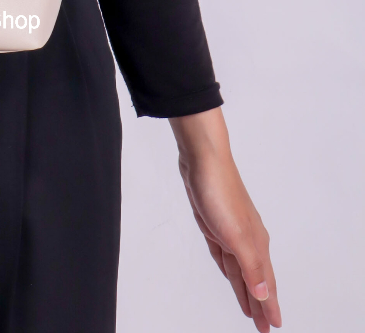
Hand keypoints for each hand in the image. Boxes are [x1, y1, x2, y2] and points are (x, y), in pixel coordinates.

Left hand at [170, 109, 280, 330]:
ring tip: (249, 307)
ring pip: (239, 267)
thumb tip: (265, 293)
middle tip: (264, 326)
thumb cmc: (219, 192)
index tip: (274, 326)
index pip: (266, 284)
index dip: (270, 306)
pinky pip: (223, 252)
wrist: (202, 159)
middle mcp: (247, 238)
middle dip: (260, 302)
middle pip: (255, 279)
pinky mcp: (212, 221)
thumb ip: (251, 266)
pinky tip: (229, 273)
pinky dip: (228, 266)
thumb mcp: (235, 235)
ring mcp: (230, 229)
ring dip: (244, 287)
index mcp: (256, 244)